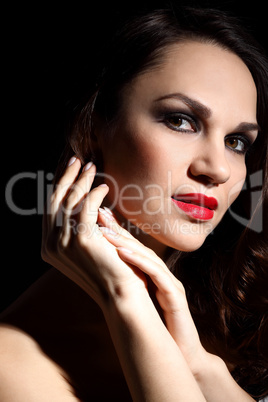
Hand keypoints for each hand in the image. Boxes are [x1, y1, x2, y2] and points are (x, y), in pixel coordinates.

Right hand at [41, 157, 147, 309]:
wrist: (121, 295)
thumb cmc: (110, 270)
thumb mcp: (91, 245)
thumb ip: (87, 224)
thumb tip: (95, 200)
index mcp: (51, 246)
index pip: (52, 208)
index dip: (60, 186)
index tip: (71, 170)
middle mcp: (52, 244)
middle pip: (56, 200)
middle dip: (67, 177)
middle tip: (77, 160)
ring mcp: (65, 243)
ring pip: (70, 201)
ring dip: (81, 181)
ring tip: (92, 167)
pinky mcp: (83, 240)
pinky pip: (87, 207)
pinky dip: (95, 194)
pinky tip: (104, 186)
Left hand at [98, 208, 209, 375]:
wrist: (181, 356)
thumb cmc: (159, 330)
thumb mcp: (140, 305)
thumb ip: (129, 289)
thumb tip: (102, 279)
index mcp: (153, 277)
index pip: (132, 250)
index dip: (116, 232)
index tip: (97, 217)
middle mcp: (162, 276)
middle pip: (138, 247)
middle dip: (118, 229)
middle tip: (100, 212)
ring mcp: (171, 284)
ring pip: (147, 256)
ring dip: (125, 241)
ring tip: (104, 228)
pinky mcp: (176, 296)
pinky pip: (157, 275)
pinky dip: (139, 261)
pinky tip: (122, 252)